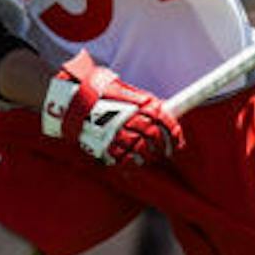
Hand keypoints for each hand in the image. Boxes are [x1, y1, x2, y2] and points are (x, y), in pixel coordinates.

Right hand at [41, 50, 184, 166]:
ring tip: (148, 158)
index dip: (174, 135)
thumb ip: (144, 103)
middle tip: (164, 153)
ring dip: (147, 156)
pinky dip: (131, 163)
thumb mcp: (127, 91)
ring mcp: (118, 131)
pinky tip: (135, 163)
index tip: (178, 144)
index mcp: (140, 102)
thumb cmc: (102, 92)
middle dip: (161, 147)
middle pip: (154, 136)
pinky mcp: (105, 143)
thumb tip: (163, 111)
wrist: (76, 96)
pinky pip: (123, 158)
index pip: (165, 121)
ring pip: (141, 149)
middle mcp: (132, 116)